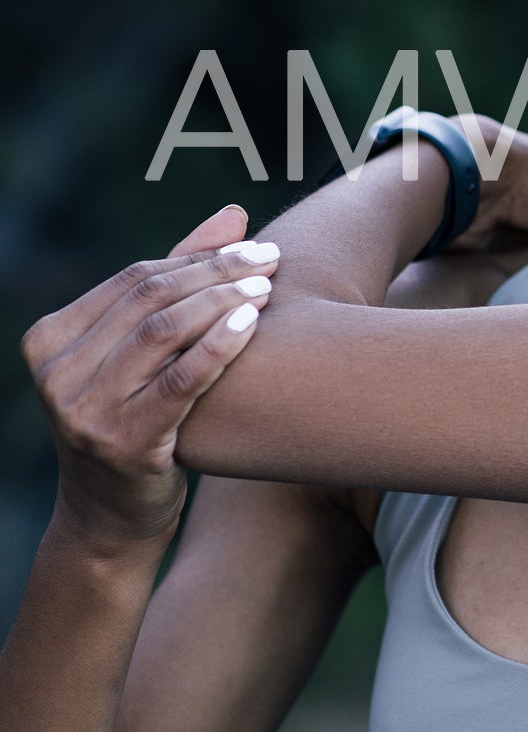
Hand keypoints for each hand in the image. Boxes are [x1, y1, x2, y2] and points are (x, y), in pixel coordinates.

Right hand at [19, 204, 280, 556]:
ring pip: (163, 331)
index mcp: (51, 339)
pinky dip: (220, 344)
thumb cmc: (139, 419)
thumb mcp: (145, 353)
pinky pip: (179, 380)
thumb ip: (182, 281)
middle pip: (150, 298)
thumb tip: (235, 213)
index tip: (255, 243)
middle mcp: (57, 372)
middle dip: (217, 272)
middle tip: (271, 259)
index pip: (135, 277)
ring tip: (268, 287)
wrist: (113, 517)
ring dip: (223, 300)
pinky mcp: (121, 443)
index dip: (200, 256)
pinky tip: (254, 323)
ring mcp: (82, 410)